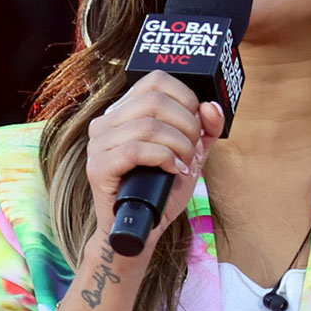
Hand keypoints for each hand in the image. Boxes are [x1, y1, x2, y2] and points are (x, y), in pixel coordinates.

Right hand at [84, 71, 223, 262]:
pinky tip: (174, 171)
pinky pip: (135, 150)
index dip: (186, 99)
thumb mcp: (191, 155)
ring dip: (178, 146)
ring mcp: (98, 143)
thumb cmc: (162, 191)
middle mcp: (107, 122)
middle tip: (193, 151)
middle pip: (155, 101)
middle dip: (187, 126)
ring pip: (148, 126)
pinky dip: (164, 159)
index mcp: (125, 112)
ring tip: (185, 165)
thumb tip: (212, 106)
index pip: (156, 81)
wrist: (142, 228)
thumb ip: (205, 131)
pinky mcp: (98, 166)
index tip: (197, 127)